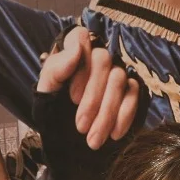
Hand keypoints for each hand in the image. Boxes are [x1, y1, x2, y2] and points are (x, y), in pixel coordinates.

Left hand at [37, 26, 142, 150]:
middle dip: (92, 98)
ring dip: (107, 113)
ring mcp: (116, 73)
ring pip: (119, 79)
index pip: (80, 36)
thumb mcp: (46, 94)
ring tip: (93, 139)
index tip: (72, 98)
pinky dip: (124, 116)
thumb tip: (77, 49)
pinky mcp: (130, 90)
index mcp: (72, 53)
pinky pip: (134, 94)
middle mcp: (96, 58)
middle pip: (103, 59)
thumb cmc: (53, 113)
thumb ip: (55, 70)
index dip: (79, 65)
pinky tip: (113, 134)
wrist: (67, 143)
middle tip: (81, 127)